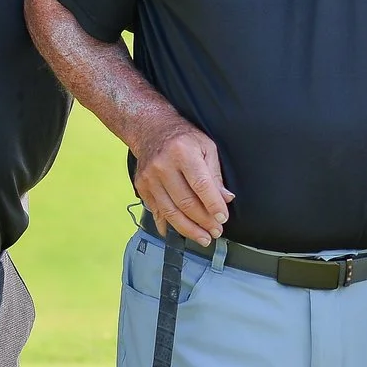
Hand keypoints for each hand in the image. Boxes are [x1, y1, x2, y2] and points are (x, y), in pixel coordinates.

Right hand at [133, 116, 232, 244]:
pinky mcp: (141, 186)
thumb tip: (225, 199)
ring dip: (189, 229)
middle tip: (216, 231)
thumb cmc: (184, 138)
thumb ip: (215, 175)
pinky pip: (156, 211)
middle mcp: (163, 165)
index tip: (223, 218)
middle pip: (185, 202)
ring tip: (203, 238)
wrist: (151, 129)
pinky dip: (168, 225)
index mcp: (183, 152)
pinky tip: (180, 233)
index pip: (201, 185)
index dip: (213, 205)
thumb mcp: (206, 147)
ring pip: (170, 211)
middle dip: (203, 221)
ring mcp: (149, 178)